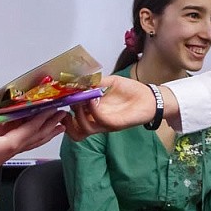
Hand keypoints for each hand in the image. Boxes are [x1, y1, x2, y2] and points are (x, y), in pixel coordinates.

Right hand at [0, 109, 64, 185]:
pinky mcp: (12, 149)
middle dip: (52, 123)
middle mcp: (18, 146)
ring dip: (50, 132)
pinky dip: (40, 137)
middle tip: (64, 113)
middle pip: (39, 133)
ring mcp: (16, 148)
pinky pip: (31, 141)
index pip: (32, 128)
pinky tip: (44, 134)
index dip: (43, 117)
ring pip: (38, 139)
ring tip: (62, 126)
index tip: (53, 107)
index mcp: (12, 142)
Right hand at [65, 75, 180, 135]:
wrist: (151, 97)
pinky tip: (92, 97)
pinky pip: (100, 120)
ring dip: (78, 115)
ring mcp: (106, 124)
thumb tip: (77, 78)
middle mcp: (97, 121)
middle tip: (67, 104)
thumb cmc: (131, 91)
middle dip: (67, 120)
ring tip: (79, 99)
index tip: (59, 101)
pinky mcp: (116, 124)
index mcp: (93, 112)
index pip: (73, 122)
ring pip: (84, 129)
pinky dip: (93, 109)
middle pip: (75, 132)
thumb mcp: (110, 82)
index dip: (63, 115)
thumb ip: (94, 82)